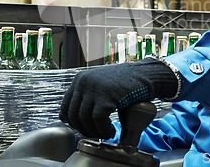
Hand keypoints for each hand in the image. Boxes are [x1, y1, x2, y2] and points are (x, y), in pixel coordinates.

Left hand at [60, 57, 178, 138]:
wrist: (144, 75)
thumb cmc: (124, 84)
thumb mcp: (100, 86)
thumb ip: (88, 97)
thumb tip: (74, 121)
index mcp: (80, 80)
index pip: (65, 107)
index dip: (73, 123)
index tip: (84, 129)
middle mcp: (83, 82)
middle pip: (73, 116)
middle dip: (84, 130)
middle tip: (97, 134)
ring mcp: (93, 88)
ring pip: (84, 120)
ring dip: (95, 132)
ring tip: (106, 134)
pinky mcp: (106, 96)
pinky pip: (98, 120)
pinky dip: (104, 130)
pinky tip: (111, 132)